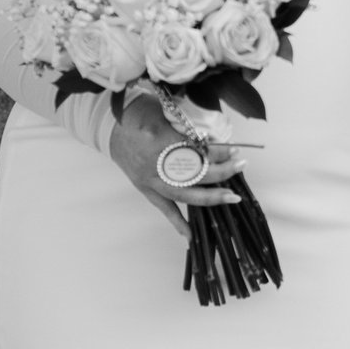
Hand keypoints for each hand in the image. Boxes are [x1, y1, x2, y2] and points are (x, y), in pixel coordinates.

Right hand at [110, 89, 251, 220]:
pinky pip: (163, 208)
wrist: (108, 123)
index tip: (234, 150)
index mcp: (159, 138)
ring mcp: (148, 178)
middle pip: (194, 174)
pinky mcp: (144, 188)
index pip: (197, 151)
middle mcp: (154, 162)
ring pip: (183, 193)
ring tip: (232, 197)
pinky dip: (177, 222)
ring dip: (210, 197)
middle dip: (221, 172)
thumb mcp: (166, 112)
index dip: (218, 152)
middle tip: (241, 165)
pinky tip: (192, 236)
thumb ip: (189, 129)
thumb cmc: (140, 112)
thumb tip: (216, 143)